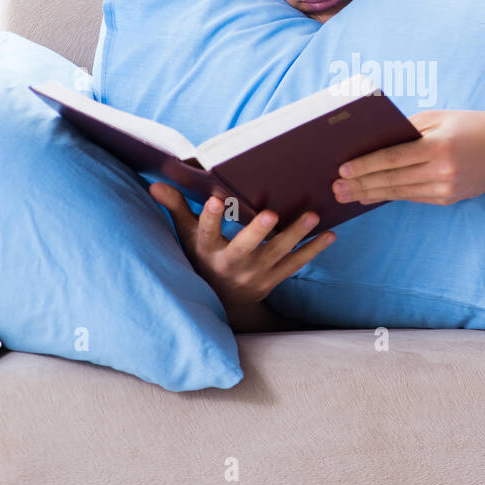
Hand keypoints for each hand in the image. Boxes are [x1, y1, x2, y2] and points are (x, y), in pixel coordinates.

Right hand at [148, 183, 334, 315]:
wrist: (221, 301)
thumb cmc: (202, 257)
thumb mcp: (185, 236)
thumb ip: (176, 207)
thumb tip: (155, 183)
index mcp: (207, 250)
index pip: (206, 233)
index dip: (210, 218)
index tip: (216, 200)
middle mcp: (231, 265)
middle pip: (244, 248)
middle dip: (257, 232)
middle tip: (271, 214)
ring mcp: (254, 275)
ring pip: (276, 255)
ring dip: (295, 236)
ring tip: (312, 216)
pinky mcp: (273, 279)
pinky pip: (295, 265)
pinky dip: (313, 250)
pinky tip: (329, 235)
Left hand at [331, 108, 484, 206]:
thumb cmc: (467, 125)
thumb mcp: (437, 119)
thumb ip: (406, 131)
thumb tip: (371, 145)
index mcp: (438, 146)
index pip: (393, 158)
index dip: (366, 165)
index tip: (342, 169)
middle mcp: (443, 171)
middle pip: (392, 180)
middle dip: (361, 184)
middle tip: (335, 188)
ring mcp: (447, 188)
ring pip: (400, 192)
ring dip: (370, 194)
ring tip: (346, 195)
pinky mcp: (448, 199)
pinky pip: (413, 198)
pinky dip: (389, 196)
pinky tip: (370, 196)